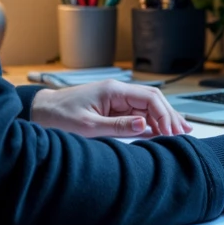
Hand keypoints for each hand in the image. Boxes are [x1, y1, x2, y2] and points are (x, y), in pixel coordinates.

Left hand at [30, 80, 193, 138]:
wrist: (40, 112)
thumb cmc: (59, 117)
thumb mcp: (88, 126)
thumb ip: (118, 126)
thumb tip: (145, 124)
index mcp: (113, 91)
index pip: (149, 98)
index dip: (165, 115)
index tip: (172, 132)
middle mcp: (117, 92)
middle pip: (153, 100)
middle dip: (169, 115)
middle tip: (183, 134)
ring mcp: (115, 100)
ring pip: (147, 106)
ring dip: (163, 118)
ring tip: (180, 131)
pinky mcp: (111, 109)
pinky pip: (136, 114)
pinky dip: (151, 122)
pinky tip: (161, 130)